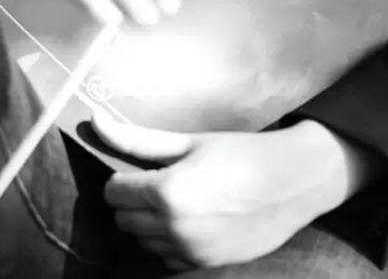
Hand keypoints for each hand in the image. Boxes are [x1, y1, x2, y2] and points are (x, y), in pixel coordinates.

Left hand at [92, 112, 380, 271]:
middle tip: (157, 179)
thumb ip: (136, 138)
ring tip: (176, 198)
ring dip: (149, 221)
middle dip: (133, 199)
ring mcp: (190, 252)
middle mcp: (175, 228)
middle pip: (124, 218)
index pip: (115, 192)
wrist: (291, 183)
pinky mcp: (204, 265)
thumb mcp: (189, 141)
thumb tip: (96, 123)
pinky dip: (168, 241)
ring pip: (142, 240)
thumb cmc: (240, 154)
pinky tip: (189, 219)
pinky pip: (166, 258)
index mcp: (168, 193)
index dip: (122, 177)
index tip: (139, 166)